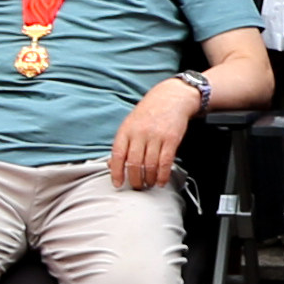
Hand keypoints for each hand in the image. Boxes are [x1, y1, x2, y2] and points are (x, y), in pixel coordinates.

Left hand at [107, 79, 192, 194]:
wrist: (171, 97)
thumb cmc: (149, 112)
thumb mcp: (130, 124)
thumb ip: (122, 144)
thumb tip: (111, 165)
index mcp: (126, 130)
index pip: (118, 155)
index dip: (116, 172)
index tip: (117, 184)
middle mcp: (140, 133)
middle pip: (134, 163)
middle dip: (135, 180)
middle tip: (136, 187)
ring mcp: (156, 136)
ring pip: (150, 165)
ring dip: (149, 179)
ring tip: (149, 184)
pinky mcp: (171, 139)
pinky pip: (165, 162)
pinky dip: (162, 175)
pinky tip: (161, 180)